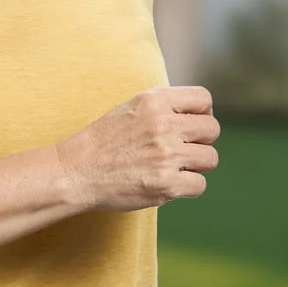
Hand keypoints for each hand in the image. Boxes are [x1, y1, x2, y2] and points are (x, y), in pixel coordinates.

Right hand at [59, 86, 219, 211]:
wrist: (75, 172)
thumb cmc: (102, 143)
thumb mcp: (130, 109)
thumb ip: (162, 108)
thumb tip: (198, 115)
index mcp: (153, 101)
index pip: (203, 99)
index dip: (202, 114)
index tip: (191, 126)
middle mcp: (163, 124)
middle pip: (212, 130)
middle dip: (201, 141)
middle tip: (181, 150)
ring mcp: (166, 154)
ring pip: (210, 159)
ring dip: (195, 166)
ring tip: (172, 168)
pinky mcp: (166, 183)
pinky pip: (199, 185)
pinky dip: (187, 188)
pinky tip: (167, 184)